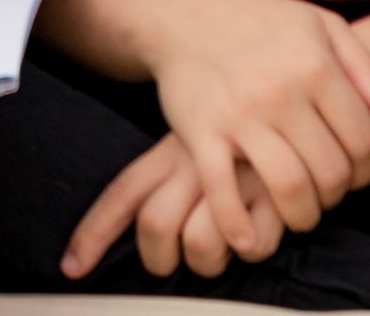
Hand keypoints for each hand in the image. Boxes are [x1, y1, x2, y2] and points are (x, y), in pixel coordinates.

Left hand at [65, 132, 284, 279]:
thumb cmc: (243, 141)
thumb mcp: (195, 152)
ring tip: (227, 244)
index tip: (72, 268)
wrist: (297, 101)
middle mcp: (193, 164)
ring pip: (199, 243)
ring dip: (211, 261)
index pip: (122, 194)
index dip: (94, 234)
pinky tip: (265, 230)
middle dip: (158, 260)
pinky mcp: (271, 190)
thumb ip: (167, 188)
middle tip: (175, 264)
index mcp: (167, 154)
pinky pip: (252, 244)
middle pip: (154, 226)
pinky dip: (256, 250)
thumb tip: (145, 241)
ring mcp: (230, 176)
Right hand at [139, 0, 369, 253]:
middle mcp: (281, 93)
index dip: (366, 171)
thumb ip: (363, 66)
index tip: (352, 175)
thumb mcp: (319, 25)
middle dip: (335, 195)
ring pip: (289, 187)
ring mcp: (239, 115)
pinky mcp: (200, 131)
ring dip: (301, 215)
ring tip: (296, 212)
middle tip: (323, 193)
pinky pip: (222, 189)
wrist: (183, 13)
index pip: (363, 142)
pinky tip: (247, 240)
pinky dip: (236, 224)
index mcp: (315, 67)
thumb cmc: (258, 21)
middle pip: (330, 171)